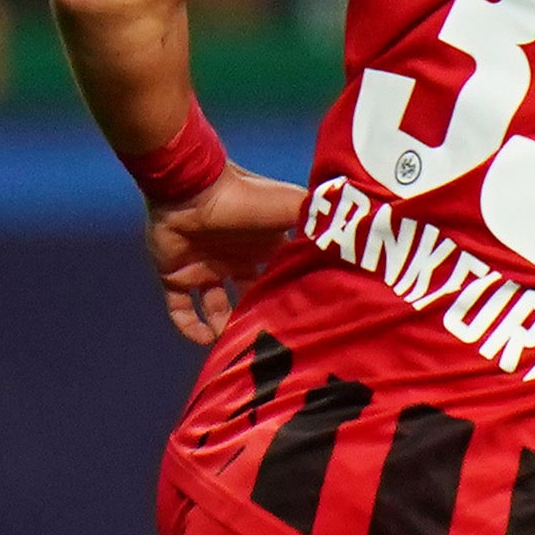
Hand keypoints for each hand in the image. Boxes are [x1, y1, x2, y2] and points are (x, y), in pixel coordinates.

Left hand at [148, 165, 308, 342]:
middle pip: (249, 297)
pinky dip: (189, 326)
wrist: (194, 188)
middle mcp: (236, 259)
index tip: (300, 322)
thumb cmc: (247, 198)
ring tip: (235, 346)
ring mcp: (204, 267)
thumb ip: (321, 225)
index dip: (288, 298)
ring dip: (223, 328)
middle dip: (257, 319)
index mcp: (263, 245)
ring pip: (216, 307)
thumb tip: (358, 244)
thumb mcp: (294, 206)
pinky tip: (204, 338)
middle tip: (268, 343)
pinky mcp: (175, 274)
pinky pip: (180, 309)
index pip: (279, 278)